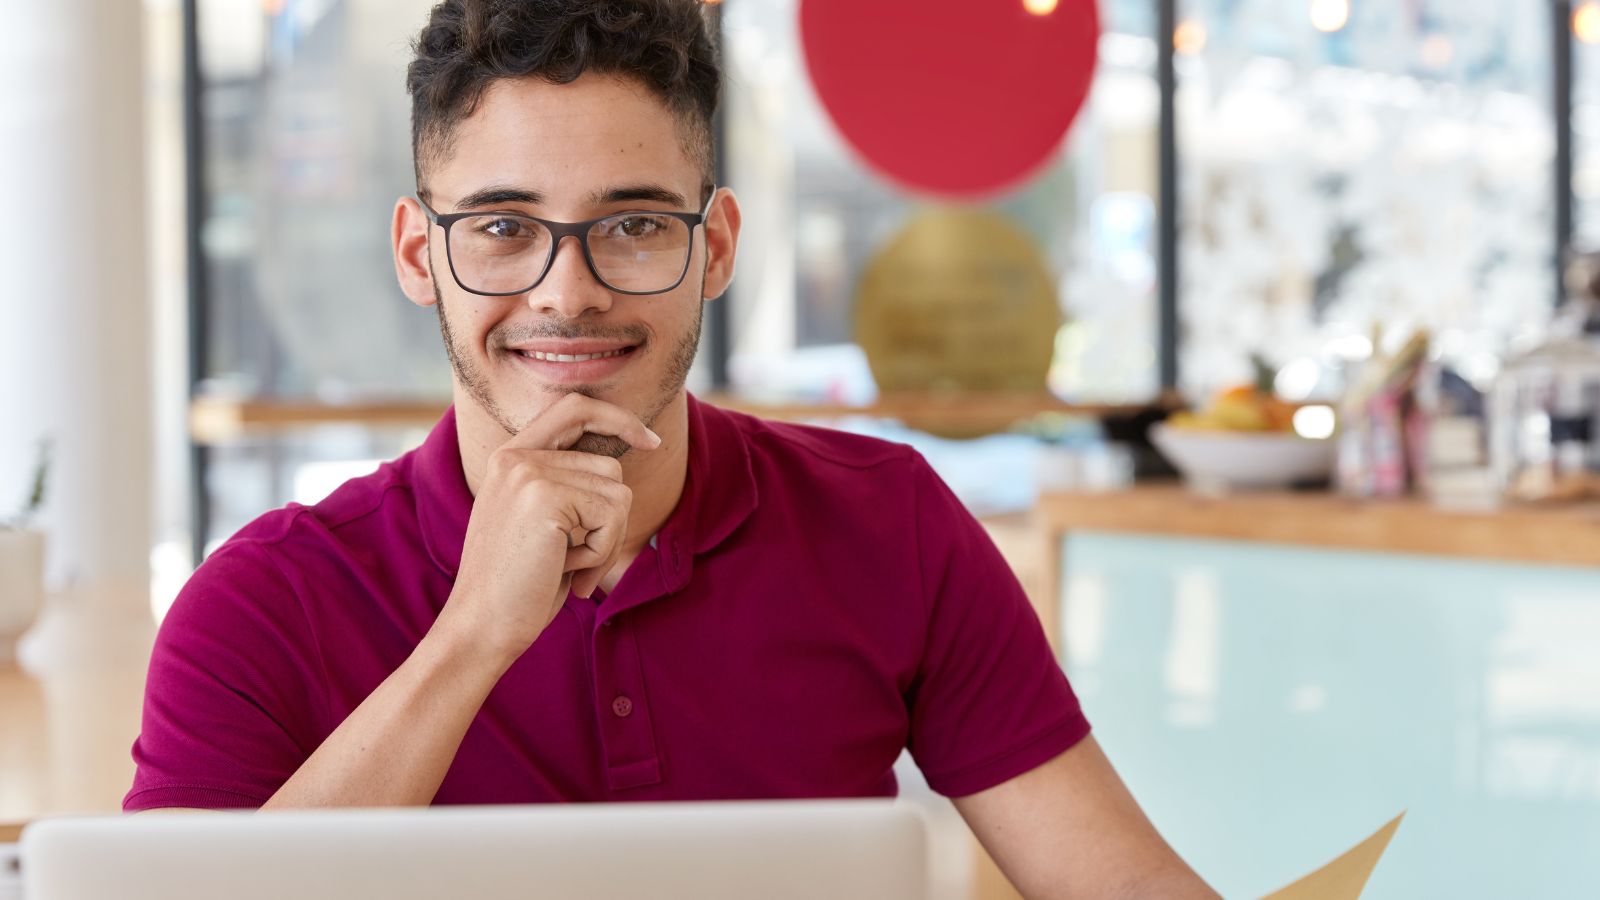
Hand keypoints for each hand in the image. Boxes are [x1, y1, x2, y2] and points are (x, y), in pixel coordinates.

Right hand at [438, 394, 660, 660]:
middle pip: (610, 464)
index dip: (618, 417)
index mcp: (510, 457)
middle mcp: (515, 456)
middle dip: (610, 519)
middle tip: (577, 559)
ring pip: (617, 491)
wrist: (481, 626)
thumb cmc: (520, 585)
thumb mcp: (543, 523)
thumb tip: (628, 451)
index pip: (575, 408)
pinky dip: (602, 551)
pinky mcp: (544, 494)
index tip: (650, 440)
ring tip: (567, 565)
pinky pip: (612, 515)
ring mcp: (528, 472)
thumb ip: (570, 484)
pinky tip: (567, 569)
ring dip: (606, 540)